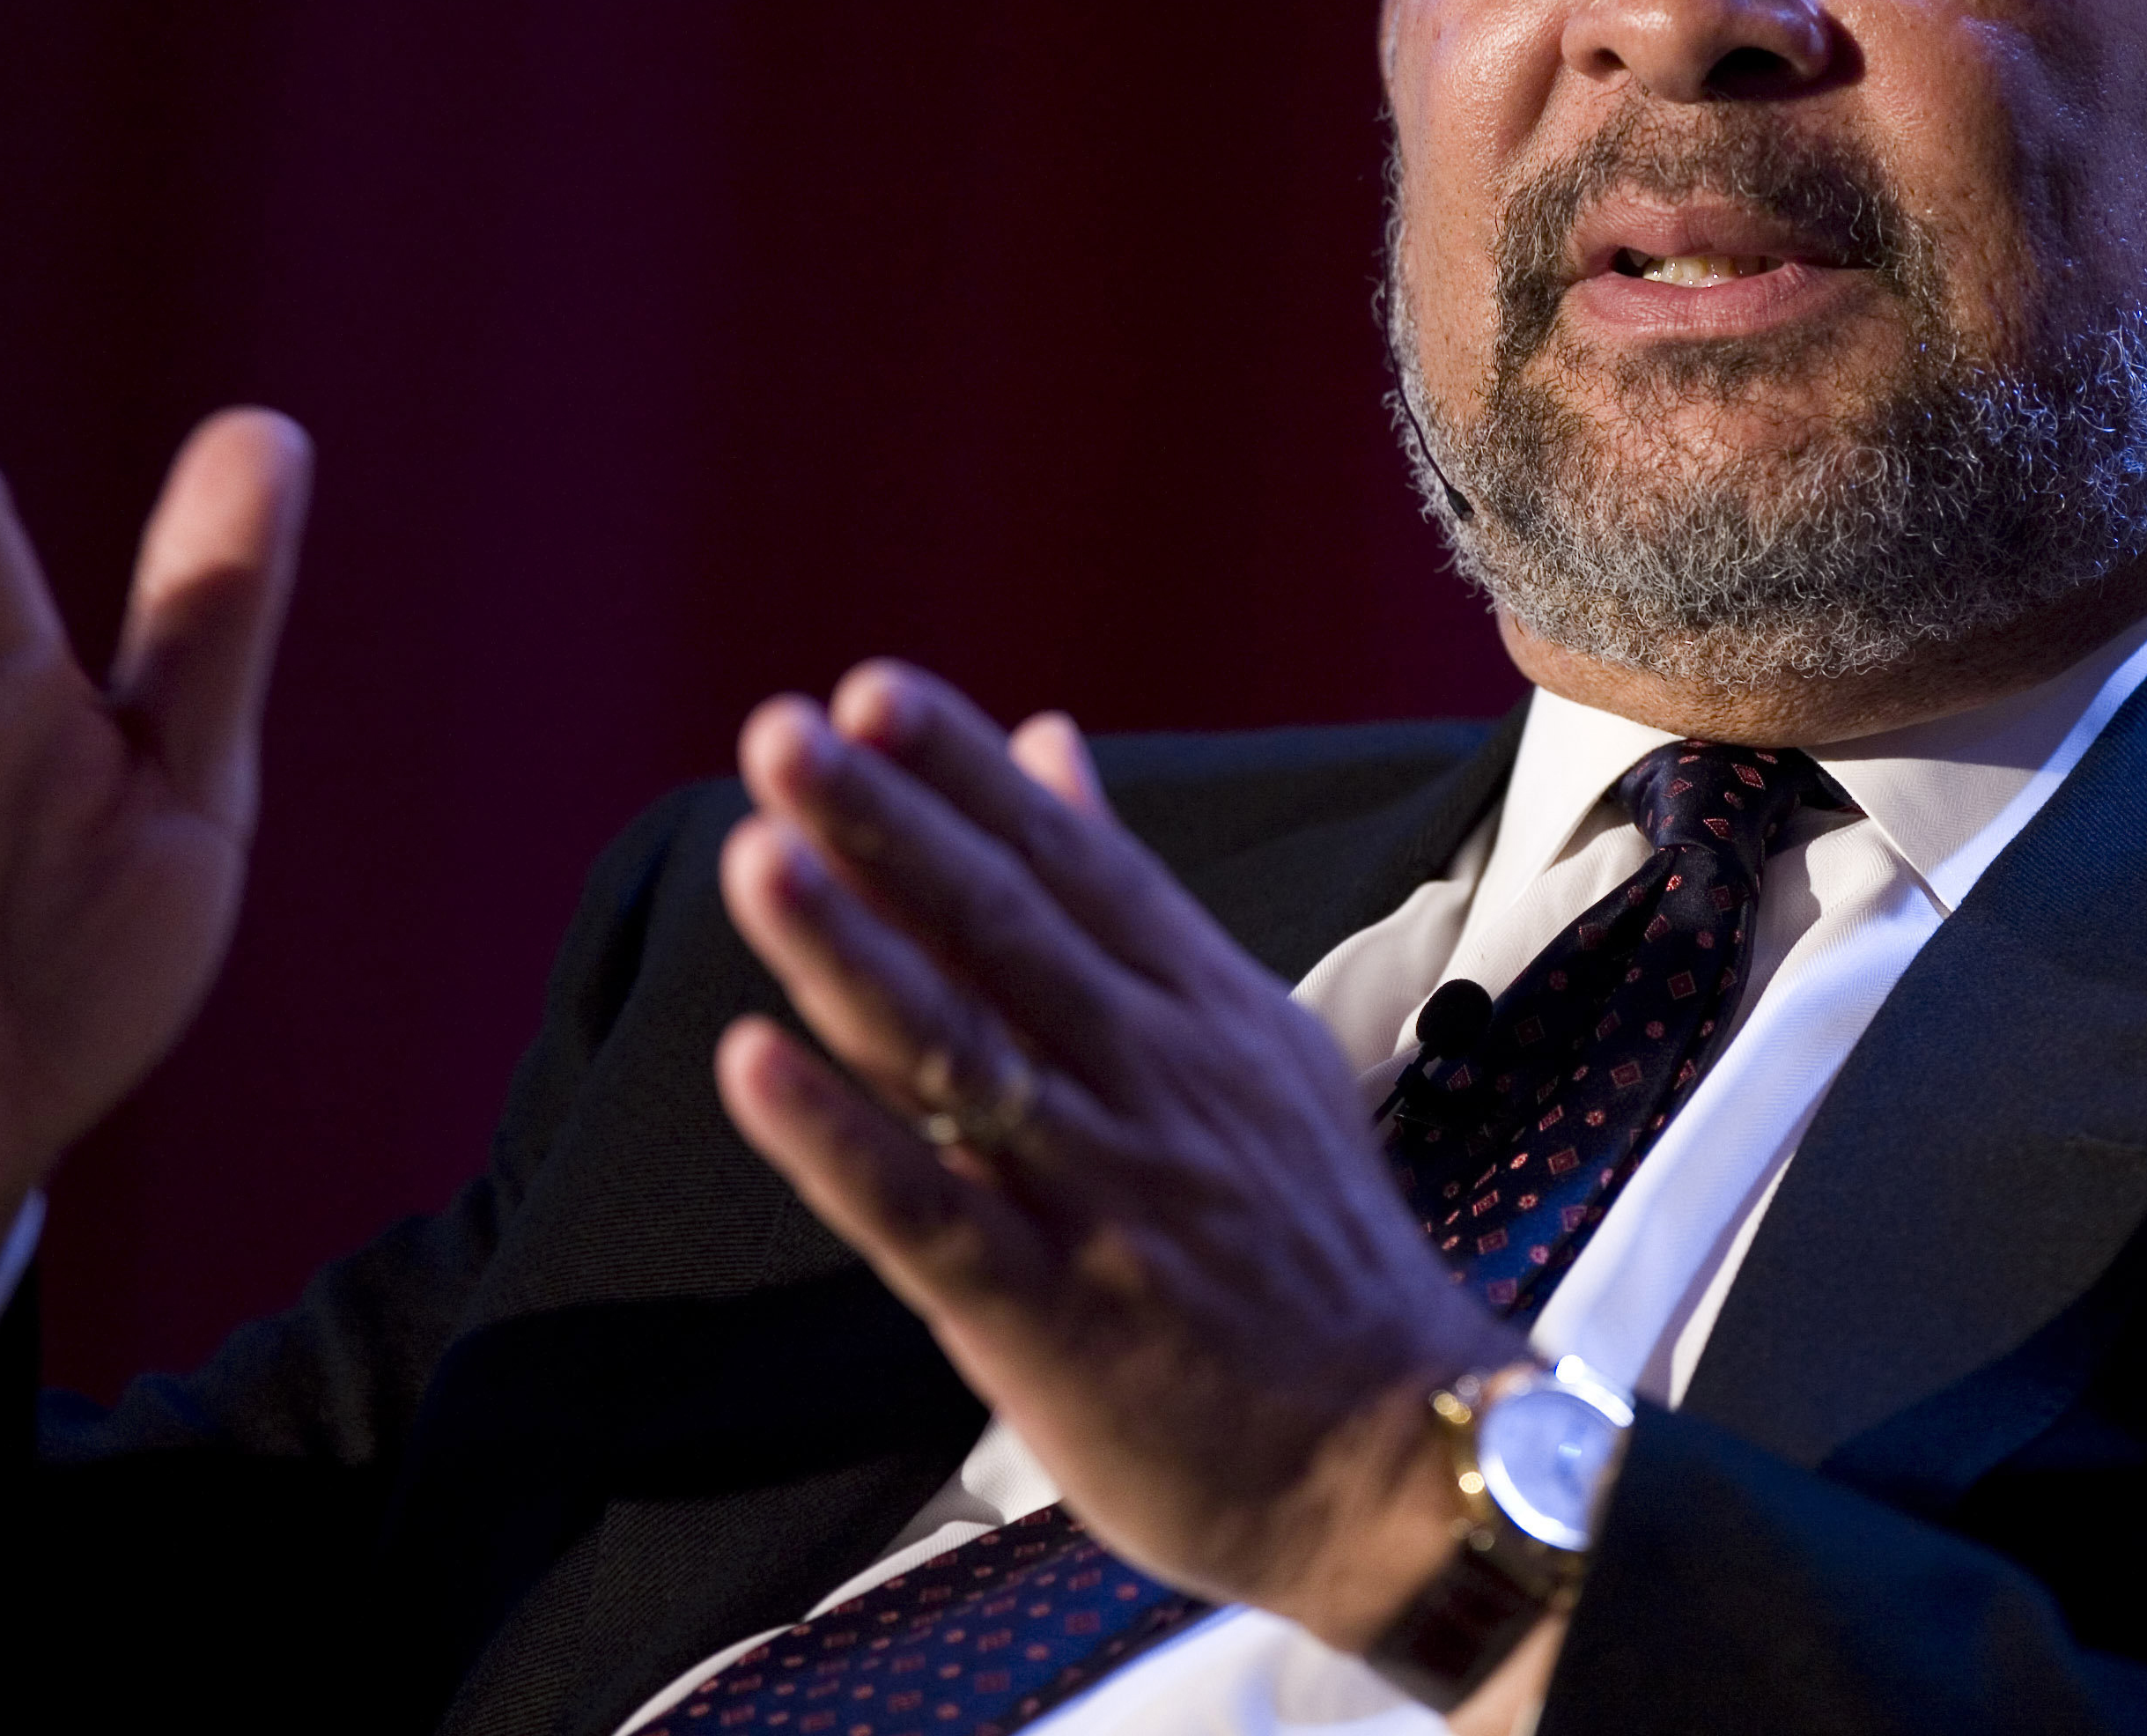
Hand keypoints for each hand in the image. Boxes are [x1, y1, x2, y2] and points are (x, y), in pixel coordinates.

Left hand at [711, 663, 1524, 1649]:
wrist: (1391, 1455)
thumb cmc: (1306, 1244)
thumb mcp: (1252, 1042)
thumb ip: (1134, 897)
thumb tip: (1051, 747)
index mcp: (1201, 1010)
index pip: (1074, 864)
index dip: (968, 776)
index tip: (871, 692)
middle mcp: (1152, 1082)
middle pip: (1006, 930)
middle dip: (891, 825)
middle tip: (781, 735)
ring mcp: (1103, 1196)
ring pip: (961, 1052)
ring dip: (853, 950)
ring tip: (758, 857)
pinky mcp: (1053, 1319)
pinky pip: (931, 1215)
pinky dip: (841, 1140)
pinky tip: (755, 1068)